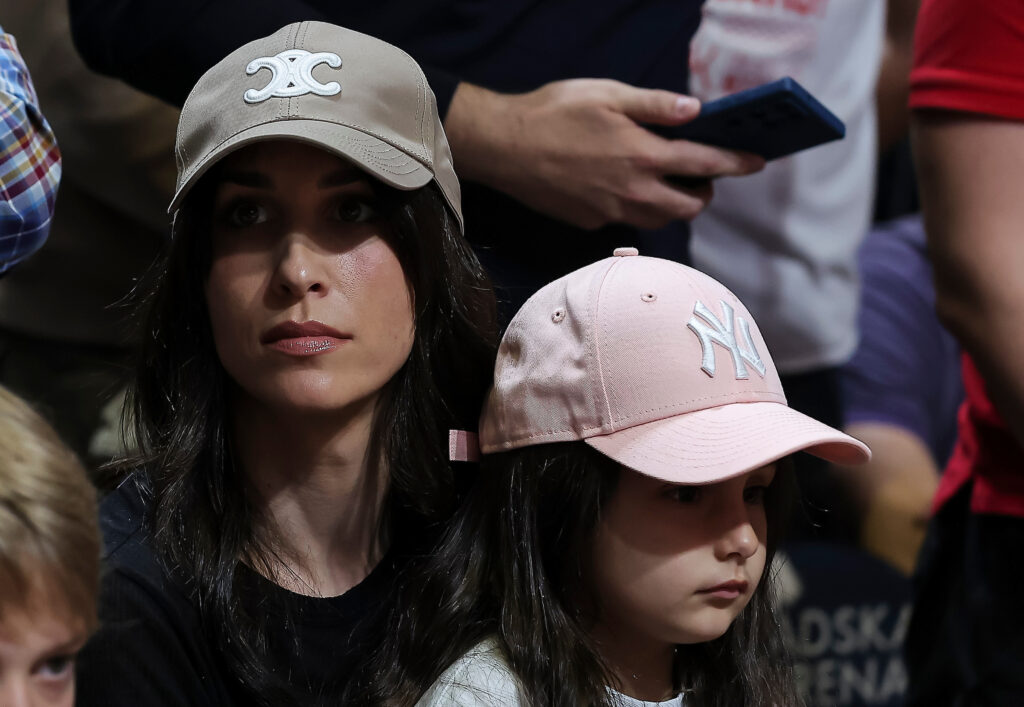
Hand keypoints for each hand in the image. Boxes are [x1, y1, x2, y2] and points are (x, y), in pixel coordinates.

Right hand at [444, 79, 763, 229]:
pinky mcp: (591, 221)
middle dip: (705, 191)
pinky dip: (637, 206)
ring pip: (660, 219)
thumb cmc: (554, 113)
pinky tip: (621, 184)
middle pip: (690, 206)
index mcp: (643, 156)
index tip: (757, 162)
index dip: (736, 163)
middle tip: (700, 173)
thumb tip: (696, 112)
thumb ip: (656, 106)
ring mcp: (612, 212)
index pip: (705, 164)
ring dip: (673, 203)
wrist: (504, 148)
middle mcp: (633, 192)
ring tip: (664, 179)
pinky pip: (627, 219)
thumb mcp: (608, 94)